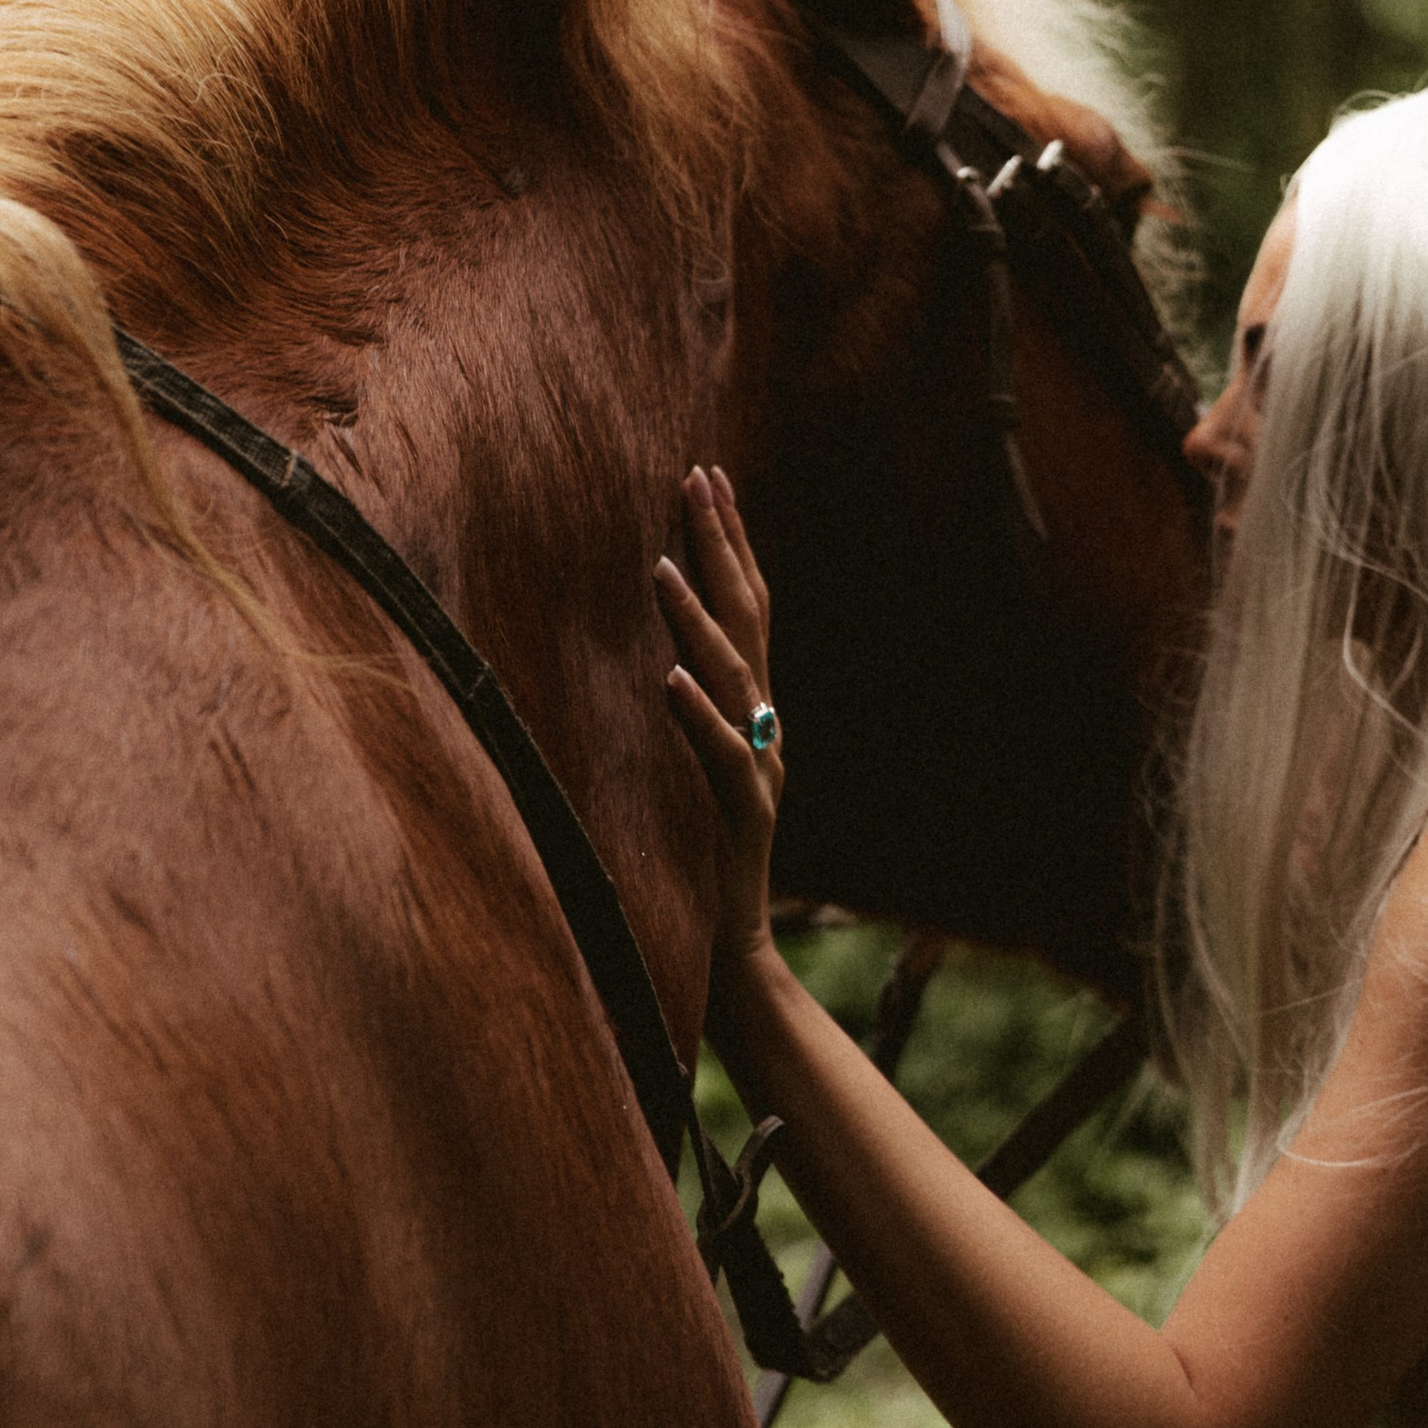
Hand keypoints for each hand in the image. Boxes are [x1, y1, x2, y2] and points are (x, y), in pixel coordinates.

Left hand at [658, 465, 782, 992]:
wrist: (734, 953)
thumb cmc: (706, 864)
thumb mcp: (702, 770)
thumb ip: (697, 712)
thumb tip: (666, 654)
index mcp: (755, 711)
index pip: (749, 608)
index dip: (732, 541)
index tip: (710, 475)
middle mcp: (765, 727)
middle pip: (749, 620)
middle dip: (724, 545)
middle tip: (698, 476)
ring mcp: (758, 769)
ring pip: (733, 679)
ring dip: (697, 620)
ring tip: (662, 567)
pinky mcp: (740, 816)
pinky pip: (721, 758)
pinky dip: (698, 716)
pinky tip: (668, 679)